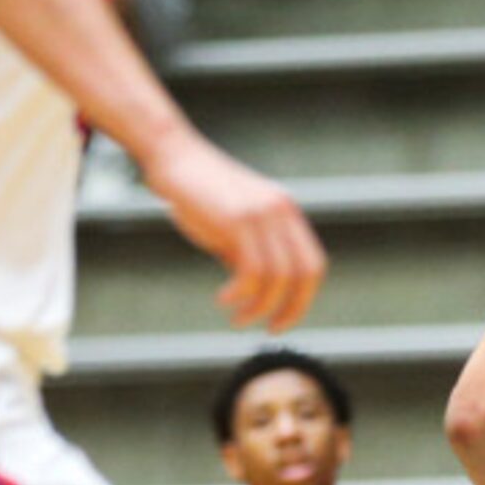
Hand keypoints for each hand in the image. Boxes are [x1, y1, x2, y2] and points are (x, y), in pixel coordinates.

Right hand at [144, 134, 326, 332]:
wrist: (171, 156)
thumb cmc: (197, 195)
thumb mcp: (232, 228)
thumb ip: (248, 255)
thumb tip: (258, 294)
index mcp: (286, 212)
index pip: (312, 265)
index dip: (302, 298)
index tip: (282, 320)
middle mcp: (281, 211)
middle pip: (304, 274)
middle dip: (291, 309)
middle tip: (268, 328)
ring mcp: (262, 213)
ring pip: (278, 277)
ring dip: (258, 307)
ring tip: (237, 318)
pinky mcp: (238, 218)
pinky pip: (253, 270)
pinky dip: (242, 294)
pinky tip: (224, 299)